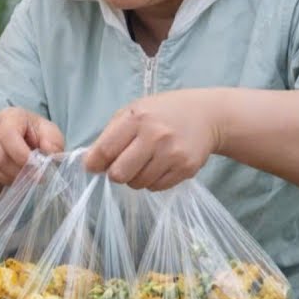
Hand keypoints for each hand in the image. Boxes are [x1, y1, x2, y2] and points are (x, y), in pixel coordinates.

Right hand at [0, 107, 65, 185]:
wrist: (15, 137)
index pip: (9, 135)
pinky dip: (6, 179)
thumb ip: (53, 141)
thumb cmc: (34, 134)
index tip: (38, 169)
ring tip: (28, 176)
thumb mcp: (49, 132)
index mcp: (10, 116)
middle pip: (0, 156)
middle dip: (21, 170)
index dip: (22, 155)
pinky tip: (17, 176)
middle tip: (36, 177)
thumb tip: (50, 153)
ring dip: (14, 176)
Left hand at [83, 89, 224, 189]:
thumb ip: (110, 135)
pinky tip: (159, 165)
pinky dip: (152, 181)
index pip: (105, 151)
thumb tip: (91, 163)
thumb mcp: (133, 111)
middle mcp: (155, 135)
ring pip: (137, 184)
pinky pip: (156, 188)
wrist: (207, 115)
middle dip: (115, 173)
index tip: (93, 166)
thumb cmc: (162, 113)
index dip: (94, 163)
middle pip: (119, 174)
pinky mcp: (186, 168)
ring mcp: (172, 153)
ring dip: (135, 177)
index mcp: (137, 118)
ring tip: (145, 161)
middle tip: (122, 164)